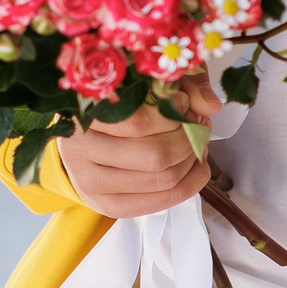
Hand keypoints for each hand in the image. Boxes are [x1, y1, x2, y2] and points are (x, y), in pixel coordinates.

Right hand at [57, 79, 219, 219]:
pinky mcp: (107, 206)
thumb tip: (209, 105)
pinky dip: (190, 184)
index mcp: (80, 115)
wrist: (77, 140)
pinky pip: (161, 202)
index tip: (183, 101)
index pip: (138, 122)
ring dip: (192, 160)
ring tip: (197, 142)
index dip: (173, 113)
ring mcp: (90, 184)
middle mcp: (79, 152)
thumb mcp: (139, 81)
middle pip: (155, 156)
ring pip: (162, 180)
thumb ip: (177, 83)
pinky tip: (195, 166)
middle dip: (188, 139)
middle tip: (198, 123)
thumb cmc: (109, 104)